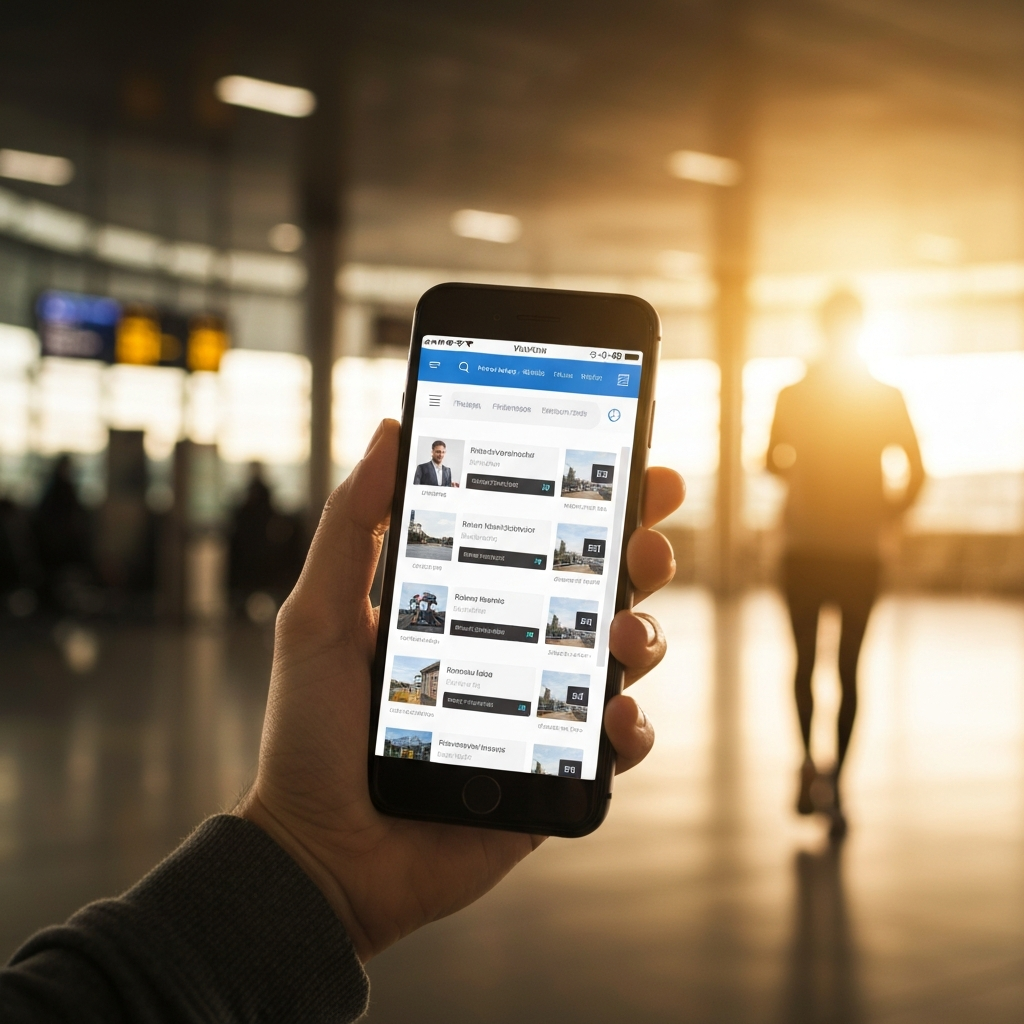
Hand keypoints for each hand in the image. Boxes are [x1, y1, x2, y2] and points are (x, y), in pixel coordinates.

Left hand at [237, 420, 683, 961]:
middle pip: (602, 584)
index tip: (631, 460)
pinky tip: (612, 714)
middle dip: (641, 550)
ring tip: (621, 629)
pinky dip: (630, 726)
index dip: (595, 496)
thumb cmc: (312, 733)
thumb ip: (352, 526)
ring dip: (644, 631)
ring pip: (624, 654)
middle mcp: (518, 646)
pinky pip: (618, 745)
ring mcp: (543, 708)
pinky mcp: (558, 772)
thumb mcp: (318, 616)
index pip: (544, 534)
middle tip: (645, 537)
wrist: (320, 852)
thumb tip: (390, 431)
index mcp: (472, 600)